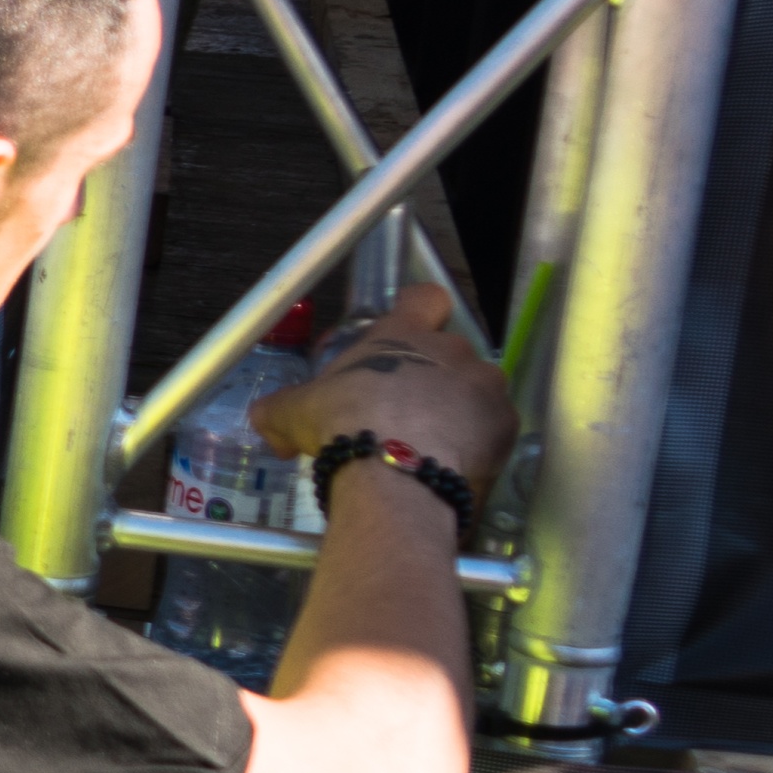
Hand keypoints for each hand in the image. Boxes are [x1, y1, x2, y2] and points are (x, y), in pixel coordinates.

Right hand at [259, 277, 518, 498]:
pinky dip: (477, 445)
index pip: (424, 297)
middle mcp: (451, 350)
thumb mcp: (293, 413)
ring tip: (432, 444)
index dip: (418, 309)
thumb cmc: (341, 425)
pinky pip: (493, 430)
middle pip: (450, 351)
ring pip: (476, 390)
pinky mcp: (505, 425)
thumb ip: (282, 409)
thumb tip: (267, 423)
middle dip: (433, 377)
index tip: (409, 328)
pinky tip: (451, 465)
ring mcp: (484, 386)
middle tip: (405, 411)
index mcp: (403, 333)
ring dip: (459, 410)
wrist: (393, 475)